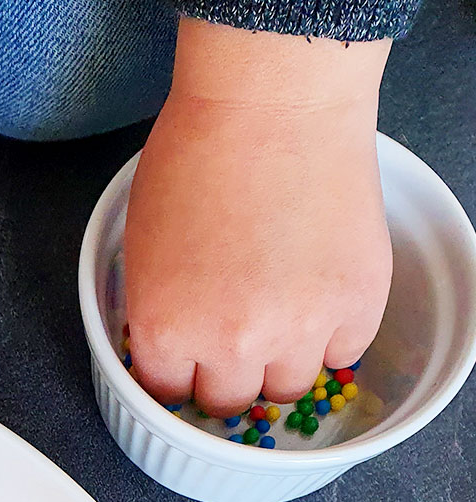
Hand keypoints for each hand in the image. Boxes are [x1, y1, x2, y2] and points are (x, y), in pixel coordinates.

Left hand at [124, 20, 392, 417]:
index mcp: (168, 331)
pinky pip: (344, 353)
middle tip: (237, 327)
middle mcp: (232, 345)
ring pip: (289, 388)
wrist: (272, 100)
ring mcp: (300, 329)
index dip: (180, 369)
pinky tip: (318, 287)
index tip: (190, 355)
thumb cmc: (197, 154)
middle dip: (228, 369)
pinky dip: (333, 331)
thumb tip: (178, 350)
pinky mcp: (357, 305)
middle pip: (230, 401)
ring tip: (281, 306)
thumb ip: (161, 311)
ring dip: (283, 358)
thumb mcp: (144, 248)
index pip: (168, 393)